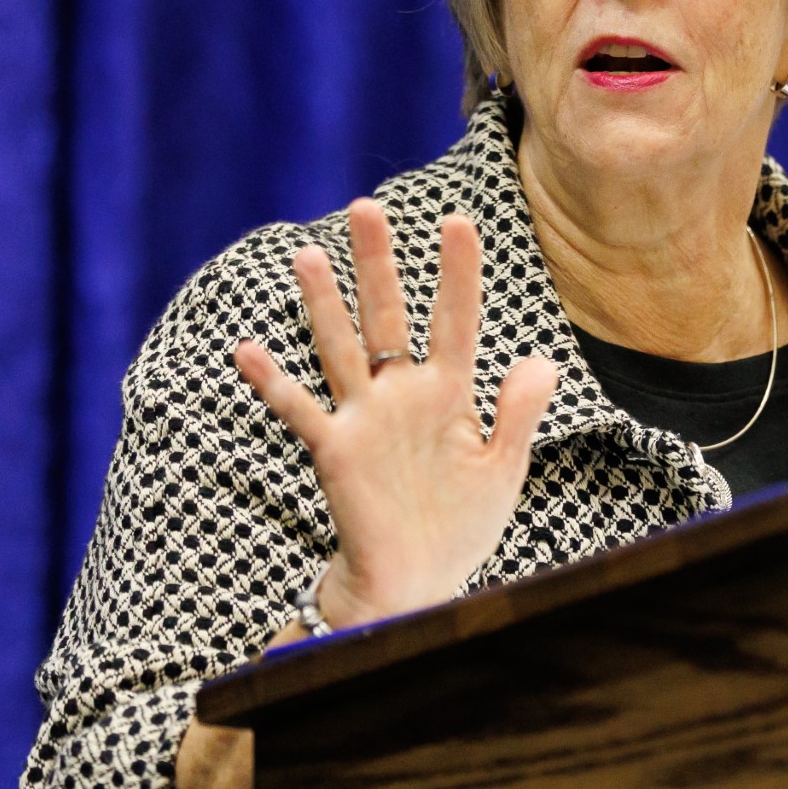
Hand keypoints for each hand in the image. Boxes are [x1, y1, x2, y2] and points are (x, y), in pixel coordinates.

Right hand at [232, 200, 557, 626]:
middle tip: (366, 206)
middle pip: (386, 316)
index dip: (457, 274)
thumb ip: (520, 414)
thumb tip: (540, 359)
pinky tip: (248, 349)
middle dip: (377, 264)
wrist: (417, 582)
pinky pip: (300, 411)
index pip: (455, 321)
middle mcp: (401, 394)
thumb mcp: (502, 469)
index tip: (459, 220)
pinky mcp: (335, 451)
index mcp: (449, 393)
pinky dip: (273, 383)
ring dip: (324, 304)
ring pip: (341, 348)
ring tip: (308, 254)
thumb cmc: (460, 525)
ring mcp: (364, 418)